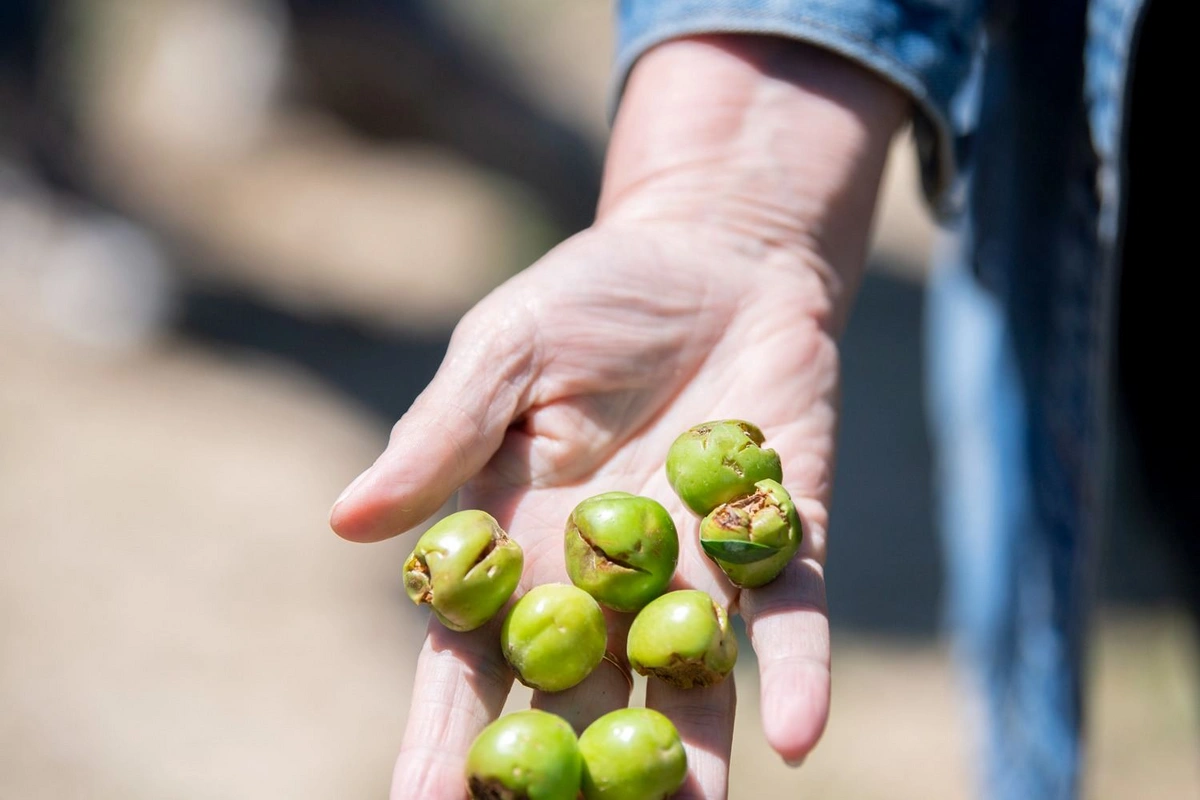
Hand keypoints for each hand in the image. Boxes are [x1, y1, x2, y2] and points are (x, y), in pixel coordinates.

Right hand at [331, 36, 905, 799]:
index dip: (446, 734)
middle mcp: (607, 578)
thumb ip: (442, 435)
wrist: (714, 256)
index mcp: (521, 541)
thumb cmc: (590, 298)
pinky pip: (789, 615)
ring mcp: (698, 565)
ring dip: (684, 765)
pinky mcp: (781, 535)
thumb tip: (348, 521)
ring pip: (685, 686)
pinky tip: (797, 737)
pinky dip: (795, 672)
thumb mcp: (504, 351)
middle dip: (562, 780)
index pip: (473, 656)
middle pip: (578, 700)